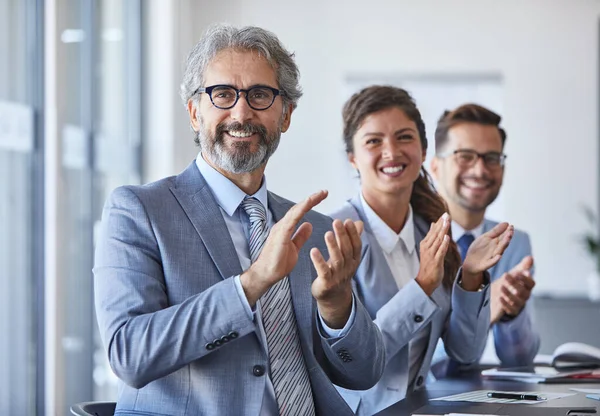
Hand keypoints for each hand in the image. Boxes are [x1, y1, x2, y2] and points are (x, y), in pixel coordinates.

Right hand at [240, 190, 327, 306]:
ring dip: (307, 202)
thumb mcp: (294, 248)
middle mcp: (282, 226)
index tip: (322, 196)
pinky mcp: (280, 235)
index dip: (310, 204)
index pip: (299, 212)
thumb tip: (309, 225)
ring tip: (319, 194)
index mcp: (286, 228)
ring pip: (295, 211)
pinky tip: (307, 204)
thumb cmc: (278, 263)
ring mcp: (280, 229)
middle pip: (298, 208)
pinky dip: (300, 210)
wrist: (266, 274)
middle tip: (324, 191)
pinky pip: (291, 220)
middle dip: (311, 199)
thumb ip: (300, 236)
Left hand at [311, 219, 363, 328]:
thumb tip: (359, 222)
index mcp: (354, 260)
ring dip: (333, 246)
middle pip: (347, 250)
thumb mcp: (347, 256)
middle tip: (336, 221)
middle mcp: (348, 268)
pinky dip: (319, 261)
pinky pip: (324, 271)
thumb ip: (352, 239)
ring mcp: (338, 276)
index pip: (356, 245)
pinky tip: (313, 251)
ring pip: (337, 260)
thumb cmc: (339, 271)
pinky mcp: (327, 283)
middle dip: (342, 236)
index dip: (352, 233)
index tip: (347, 220)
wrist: (333, 297)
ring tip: (327, 233)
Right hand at [415, 212, 450, 295]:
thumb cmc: (428, 265)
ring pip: (438, 240)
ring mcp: (431, 254)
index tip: (444, 214)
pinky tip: (446, 237)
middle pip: (435, 233)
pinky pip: (440, 251)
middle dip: (441, 224)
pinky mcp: (436, 261)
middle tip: (446, 215)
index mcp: (425, 244)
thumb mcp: (429, 249)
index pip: (433, 231)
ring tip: (447, 222)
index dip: (439, 222)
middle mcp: (427, 248)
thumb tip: (433, 224)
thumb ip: (431, 237)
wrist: (424, 281)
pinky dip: (443, 244)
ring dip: (443, 230)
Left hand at [461, 222, 513, 289]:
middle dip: (507, 238)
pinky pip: (492, 262)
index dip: (508, 232)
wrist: (470, 262)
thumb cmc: (479, 249)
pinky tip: (499, 256)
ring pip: (499, 251)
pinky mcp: (487, 264)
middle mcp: (496, 250)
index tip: (511, 226)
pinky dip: (495, 260)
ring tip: (507, 240)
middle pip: (503, 243)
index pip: (504, 236)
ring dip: (503, 246)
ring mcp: (492, 257)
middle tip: (510, 232)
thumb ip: (495, 231)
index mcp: (496, 243)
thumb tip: (507, 223)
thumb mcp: (485, 237)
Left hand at [490, 255, 534, 323]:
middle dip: (514, 283)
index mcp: (527, 287)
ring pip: (517, 301)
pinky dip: (506, 304)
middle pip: (523, 291)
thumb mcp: (514, 274)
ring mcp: (518, 304)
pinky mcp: (511, 311)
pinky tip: (499, 298)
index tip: (520, 272)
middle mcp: (524, 296)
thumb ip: (522, 267)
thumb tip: (531, 257)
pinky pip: (511, 310)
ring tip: (501, 286)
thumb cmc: (508, 284)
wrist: (497, 296)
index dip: (526, 278)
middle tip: (505, 275)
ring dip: (509, 294)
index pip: (531, 283)